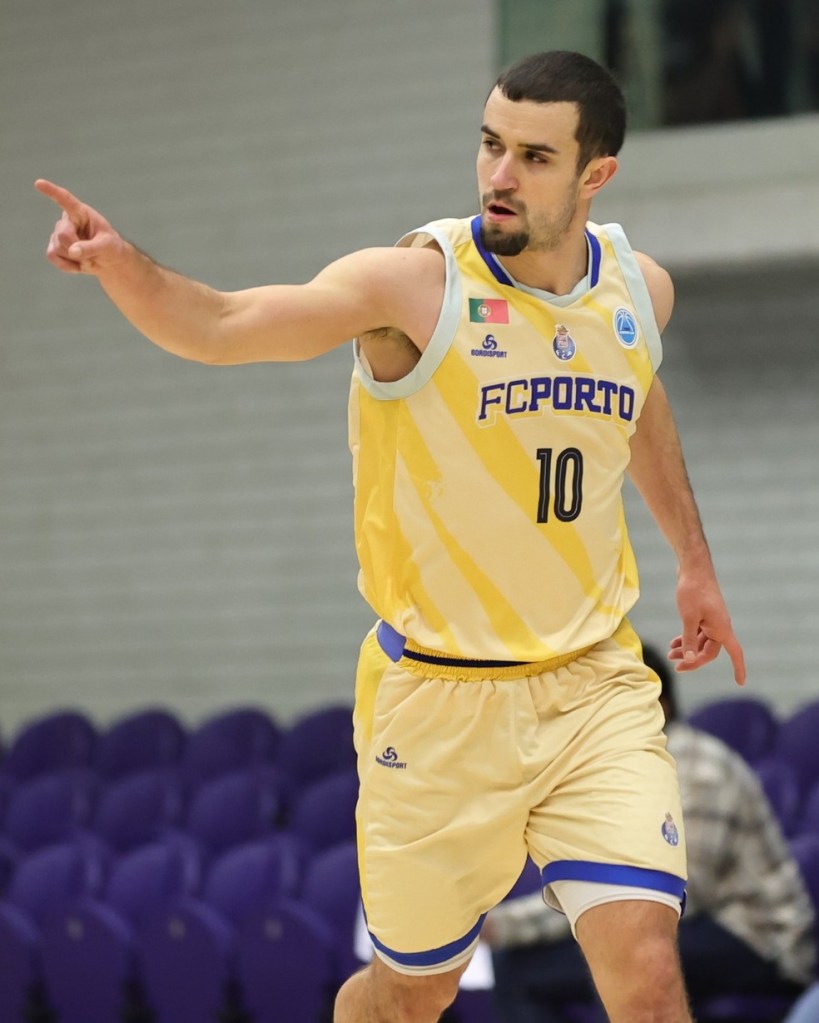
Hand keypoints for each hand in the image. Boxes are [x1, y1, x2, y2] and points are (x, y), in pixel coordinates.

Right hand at [35, 179, 129, 274]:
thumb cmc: (111, 247)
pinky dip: (67, 266)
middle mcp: (67, 220)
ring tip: (88, 258)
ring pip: (58, 248)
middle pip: (63, 235)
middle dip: (77, 248)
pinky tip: (78, 265)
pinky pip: (52, 256)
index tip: (39, 183)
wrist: (108, 262)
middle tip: (93, 254)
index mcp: (81, 213)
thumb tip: (72, 251)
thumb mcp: (107, 246)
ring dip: (75, 259)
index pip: (65, 200)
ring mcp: (57, 234)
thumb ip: (91, 247)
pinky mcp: (54, 247)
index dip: (52, 191)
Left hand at [668, 568, 745, 685]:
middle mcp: (720, 626)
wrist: (693, 567)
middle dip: (693, 660)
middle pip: (709, 651)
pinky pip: (697, 632)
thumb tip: (690, 660)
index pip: (735, 653)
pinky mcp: (703, 614)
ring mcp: (712, 620)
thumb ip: (689, 640)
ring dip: (687, 649)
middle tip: (675, 666)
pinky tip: (674, 642)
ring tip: (670, 654)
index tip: (740, 683)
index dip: (739, 668)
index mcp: (722, 628)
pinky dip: (687, 638)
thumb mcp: (688, 618)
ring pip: (701, 642)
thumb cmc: (693, 590)